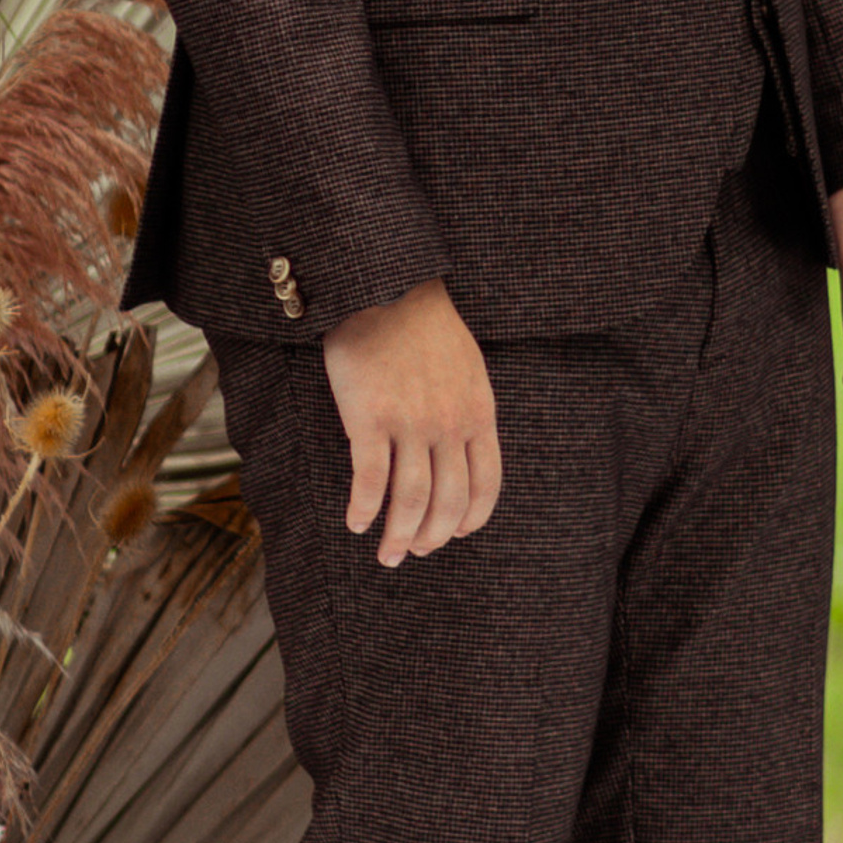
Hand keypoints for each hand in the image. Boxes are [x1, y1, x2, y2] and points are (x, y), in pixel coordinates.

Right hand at [323, 278, 502, 567]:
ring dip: (397, 537)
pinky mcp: (371, 419)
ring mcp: (411, 423)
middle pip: (447, 502)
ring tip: (387, 554)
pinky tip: (355, 522)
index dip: (470, 519)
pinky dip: (363, 510)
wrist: (387, 289)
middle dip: (431, 538)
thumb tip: (464, 454)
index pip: (486, 485)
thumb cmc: (425, 327)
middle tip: (412, 553)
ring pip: (409, 501)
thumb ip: (469, 411)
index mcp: (479, 413)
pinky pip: (370, 481)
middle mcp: (450, 424)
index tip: (453, 535)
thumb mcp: (469, 369)